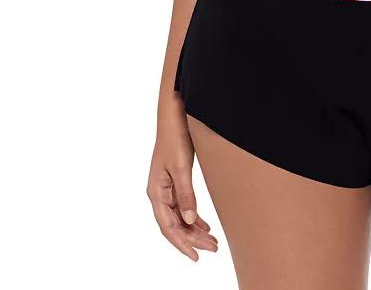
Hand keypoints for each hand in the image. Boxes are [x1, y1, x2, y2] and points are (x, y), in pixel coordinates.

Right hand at [147, 106, 219, 260]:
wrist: (174, 113)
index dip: (181, 243)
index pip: (168, 227)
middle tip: (213, 248)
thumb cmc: (175, 136)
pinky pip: (183, 205)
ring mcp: (166, 186)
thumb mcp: (181, 166)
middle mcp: (159, 192)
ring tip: (212, 240)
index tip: (195, 256)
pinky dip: (193, 216)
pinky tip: (204, 224)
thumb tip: (191, 221)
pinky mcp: (175, 179)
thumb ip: (186, 194)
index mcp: (156, 192)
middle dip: (193, 239)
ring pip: (180, 216)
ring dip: (194, 229)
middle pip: (175, 224)